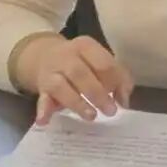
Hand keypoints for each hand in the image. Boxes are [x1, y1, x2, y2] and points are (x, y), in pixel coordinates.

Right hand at [16, 35, 134, 126]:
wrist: (45, 55)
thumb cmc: (82, 61)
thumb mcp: (99, 61)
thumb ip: (117, 78)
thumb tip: (124, 101)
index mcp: (85, 46)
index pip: (102, 63)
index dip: (114, 81)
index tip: (121, 99)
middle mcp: (66, 56)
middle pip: (81, 73)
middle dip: (97, 93)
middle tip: (111, 111)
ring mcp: (51, 72)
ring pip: (61, 86)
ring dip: (77, 102)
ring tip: (91, 116)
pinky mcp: (42, 88)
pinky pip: (41, 99)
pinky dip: (43, 110)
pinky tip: (44, 120)